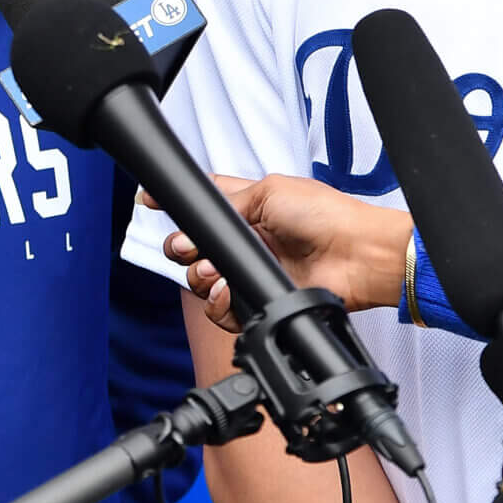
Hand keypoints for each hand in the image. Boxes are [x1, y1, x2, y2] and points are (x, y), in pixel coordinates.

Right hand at [148, 174, 413, 326]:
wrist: (354, 255)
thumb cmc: (325, 215)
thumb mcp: (270, 192)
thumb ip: (230, 202)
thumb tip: (199, 218)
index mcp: (250, 207)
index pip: (206, 203)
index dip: (177, 205)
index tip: (148, 202)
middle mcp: (248, 241)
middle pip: (194, 248)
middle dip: (183, 248)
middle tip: (189, 248)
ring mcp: (253, 272)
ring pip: (203, 282)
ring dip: (202, 277)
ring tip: (218, 271)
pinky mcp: (261, 300)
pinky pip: (224, 309)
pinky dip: (221, 303)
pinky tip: (230, 291)